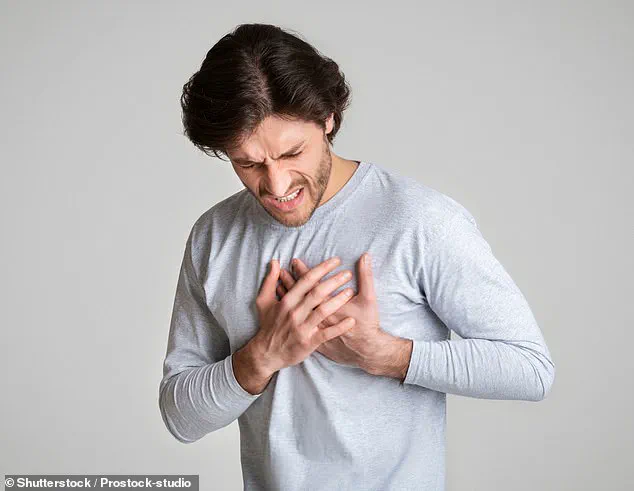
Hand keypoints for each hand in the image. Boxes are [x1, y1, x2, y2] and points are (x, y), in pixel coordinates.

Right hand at [252, 256, 356, 374]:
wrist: (266, 354)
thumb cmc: (268, 325)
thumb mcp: (263, 301)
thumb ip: (270, 280)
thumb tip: (275, 262)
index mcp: (286, 301)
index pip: (306, 281)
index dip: (321, 269)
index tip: (336, 261)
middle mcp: (294, 313)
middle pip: (317, 293)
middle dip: (333, 281)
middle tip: (347, 274)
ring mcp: (302, 328)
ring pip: (322, 311)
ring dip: (338, 301)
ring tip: (350, 292)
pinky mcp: (308, 342)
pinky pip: (326, 333)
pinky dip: (339, 327)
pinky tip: (351, 321)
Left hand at [277, 253, 387, 371]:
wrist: (365, 351)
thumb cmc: (367, 324)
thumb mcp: (369, 299)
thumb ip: (366, 276)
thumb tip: (365, 256)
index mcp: (329, 303)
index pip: (312, 283)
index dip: (303, 271)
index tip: (295, 262)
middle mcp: (317, 314)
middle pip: (300, 294)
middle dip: (292, 280)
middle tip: (284, 269)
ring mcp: (313, 326)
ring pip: (297, 307)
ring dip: (288, 294)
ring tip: (279, 283)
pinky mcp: (312, 335)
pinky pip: (296, 319)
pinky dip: (291, 310)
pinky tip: (284, 303)